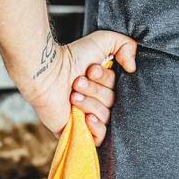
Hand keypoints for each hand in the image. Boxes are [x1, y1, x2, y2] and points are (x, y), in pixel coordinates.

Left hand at [24, 30, 136, 145]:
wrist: (45, 74)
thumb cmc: (71, 56)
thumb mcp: (103, 40)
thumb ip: (126, 45)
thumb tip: (133, 69)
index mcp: (103, 84)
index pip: (118, 89)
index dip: (106, 79)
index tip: (91, 70)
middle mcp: (96, 100)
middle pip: (112, 102)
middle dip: (95, 90)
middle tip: (77, 82)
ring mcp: (87, 116)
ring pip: (105, 116)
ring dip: (89, 103)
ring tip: (72, 94)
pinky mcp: (78, 130)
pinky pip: (100, 138)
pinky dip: (96, 128)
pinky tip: (86, 117)